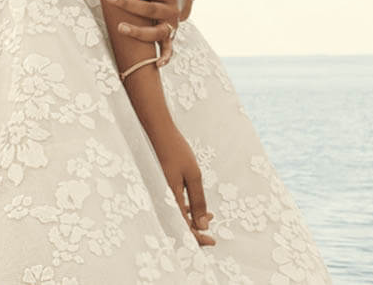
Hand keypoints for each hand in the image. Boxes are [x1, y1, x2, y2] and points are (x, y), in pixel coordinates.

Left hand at [106, 0, 182, 66]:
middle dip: (128, 3)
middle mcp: (172, 10)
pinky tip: (157, 64)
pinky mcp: (169, 36)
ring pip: (157, 32)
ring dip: (139, 31)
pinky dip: (166, 57)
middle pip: (148, 9)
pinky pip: (169, 49)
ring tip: (120, 27)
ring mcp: (171, 25)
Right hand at [148, 121, 214, 246]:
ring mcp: (162, 191)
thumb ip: (198, 201)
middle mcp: (164, 198)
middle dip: (196, 231)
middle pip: (178, 224)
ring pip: (176, 214)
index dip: (198, 238)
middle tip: (211, 231)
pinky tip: (195, 204)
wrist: (159, 131)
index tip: (213, 240)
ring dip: (193, 219)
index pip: (184, 227)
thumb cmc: (176, 150)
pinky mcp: (162, 185)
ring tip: (209, 216)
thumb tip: (203, 226)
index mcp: (171, 198)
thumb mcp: (193, 176)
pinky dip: (186, 208)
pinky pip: (173, 204)